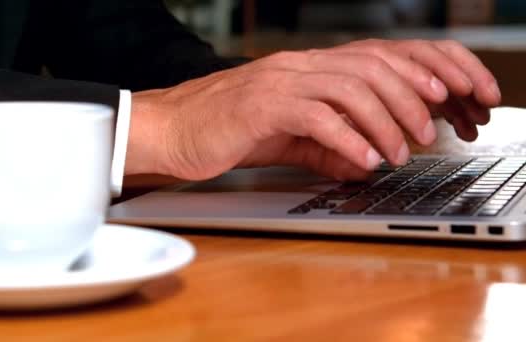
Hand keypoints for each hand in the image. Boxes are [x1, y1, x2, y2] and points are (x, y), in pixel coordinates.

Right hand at [125, 39, 500, 180]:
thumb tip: (362, 160)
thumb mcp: (285, 137)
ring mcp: (278, 83)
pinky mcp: (260, 107)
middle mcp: (296, 67)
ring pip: (350, 88)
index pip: (371, 59)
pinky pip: (316, 116)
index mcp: (304, 69)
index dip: (412, 74)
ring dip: (384, 121)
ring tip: (400, 152)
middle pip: (370, 67)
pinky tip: (363, 159)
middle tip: (427, 132)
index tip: (442, 99)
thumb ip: (325, 144)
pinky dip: (347, 139)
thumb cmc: (222, 130)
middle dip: (410, 98)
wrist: (171, 131)